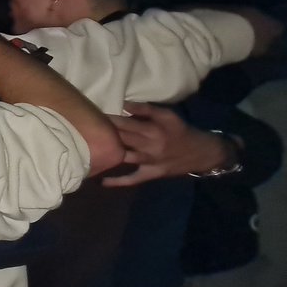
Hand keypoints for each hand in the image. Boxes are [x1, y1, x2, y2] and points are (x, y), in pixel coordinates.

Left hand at [102, 102, 235, 186]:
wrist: (201, 152)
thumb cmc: (181, 131)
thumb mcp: (168, 115)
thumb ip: (146, 109)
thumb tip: (124, 105)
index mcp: (153, 128)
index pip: (125, 123)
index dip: (109, 119)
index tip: (92, 116)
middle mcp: (150, 145)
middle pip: (123, 138)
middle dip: (105, 134)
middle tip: (85, 130)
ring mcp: (149, 161)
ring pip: (125, 156)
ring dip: (109, 154)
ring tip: (89, 151)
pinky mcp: (151, 174)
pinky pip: (133, 179)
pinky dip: (119, 181)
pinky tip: (102, 182)